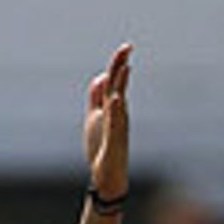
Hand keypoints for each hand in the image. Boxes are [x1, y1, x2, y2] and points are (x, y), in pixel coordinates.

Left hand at [85, 43, 130, 201]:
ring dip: (121, 84)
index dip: (118, 63)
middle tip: (128, 47)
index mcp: (111, 107)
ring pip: (118, 102)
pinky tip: (116, 99)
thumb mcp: (95, 117)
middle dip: (121, 66)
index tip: (127, 47)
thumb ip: (96, 98)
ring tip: (125, 67)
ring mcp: (116, 127)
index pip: (114, 80)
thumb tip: (100, 78)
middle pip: (117, 86)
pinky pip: (114, 124)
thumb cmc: (102, 147)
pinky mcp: (114, 142)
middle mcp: (116, 114)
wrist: (106, 176)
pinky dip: (115, 111)